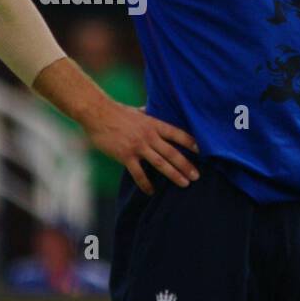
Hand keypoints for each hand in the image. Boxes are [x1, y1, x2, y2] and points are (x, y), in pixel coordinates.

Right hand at [80, 99, 199, 194]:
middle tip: (196, 176)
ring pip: (161, 163)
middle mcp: (149, 135)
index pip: (177, 134)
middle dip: (186, 165)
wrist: (97, 113)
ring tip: (184, 184)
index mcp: (153, 124)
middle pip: (172, 152)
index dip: (190, 142)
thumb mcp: (137, 111)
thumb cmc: (116, 111)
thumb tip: (151, 109)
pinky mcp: (125, 155)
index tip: (202, 151)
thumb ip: (147, 113)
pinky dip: (146, 184)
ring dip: (174, 175)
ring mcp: (138, 146)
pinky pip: (138, 173)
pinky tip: (151, 191)